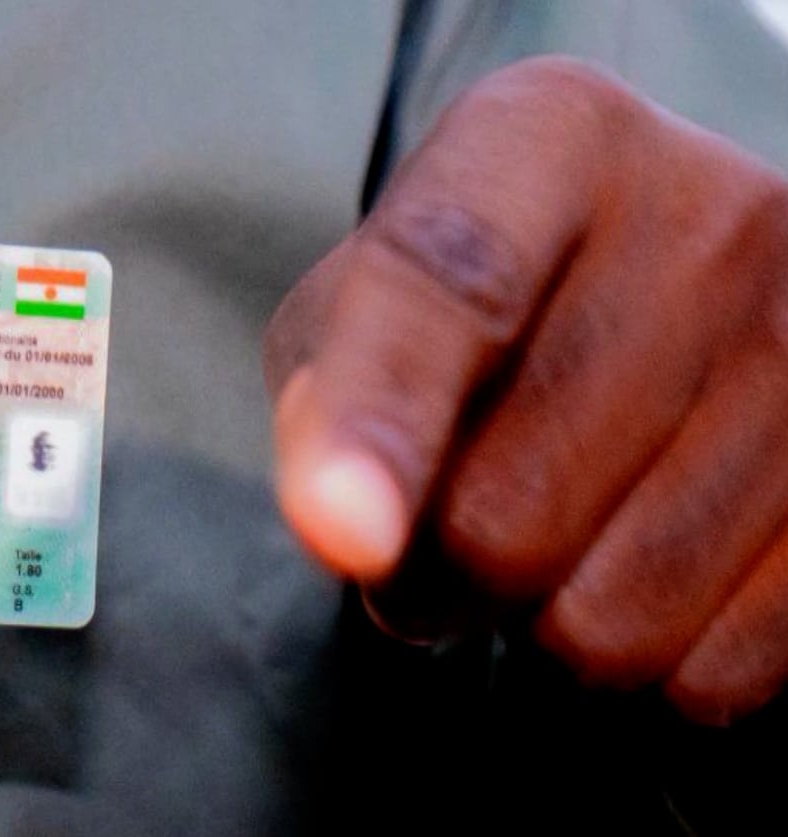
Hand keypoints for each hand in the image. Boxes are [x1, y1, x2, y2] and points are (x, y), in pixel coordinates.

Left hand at [266, 56, 787, 724]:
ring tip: (549, 531)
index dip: (383, 421)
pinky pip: (713, 667)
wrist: (672, 296)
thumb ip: (328, 392)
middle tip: (439, 526)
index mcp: (552, 140)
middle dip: (433, 570)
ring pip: (612, 618)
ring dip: (537, 623)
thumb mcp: (361, 302)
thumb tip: (349, 526)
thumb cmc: (475, 309)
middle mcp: (715, 219)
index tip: (341, 536)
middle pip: (509, 509)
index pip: (451, 284)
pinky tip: (642, 565)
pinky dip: (652, 659)